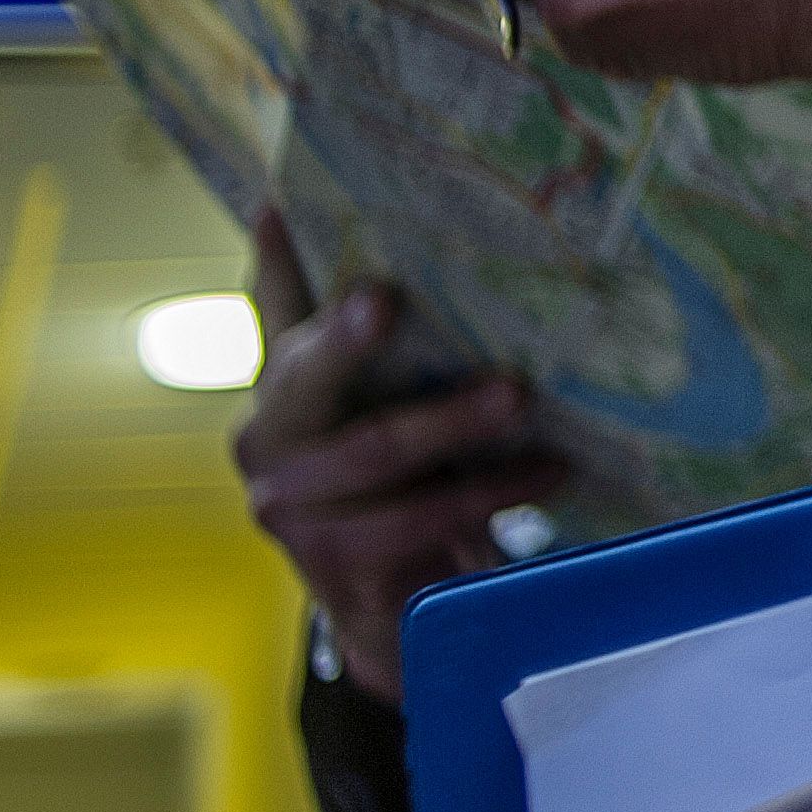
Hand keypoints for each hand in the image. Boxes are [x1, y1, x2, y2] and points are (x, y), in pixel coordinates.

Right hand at [231, 215, 570, 701]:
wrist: (392, 603)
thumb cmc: (396, 480)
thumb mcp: (377, 400)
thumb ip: (360, 330)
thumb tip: (316, 211)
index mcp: (279, 387)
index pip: (271, 310)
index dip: (275, 263)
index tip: (281, 208)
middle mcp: (264, 440)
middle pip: (306, 378)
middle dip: (344, 337)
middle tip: (387, 297)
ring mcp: (289, 507)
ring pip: (376, 450)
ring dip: (454, 423)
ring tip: (523, 398)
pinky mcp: (336, 562)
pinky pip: (418, 517)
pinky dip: (489, 492)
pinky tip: (546, 469)